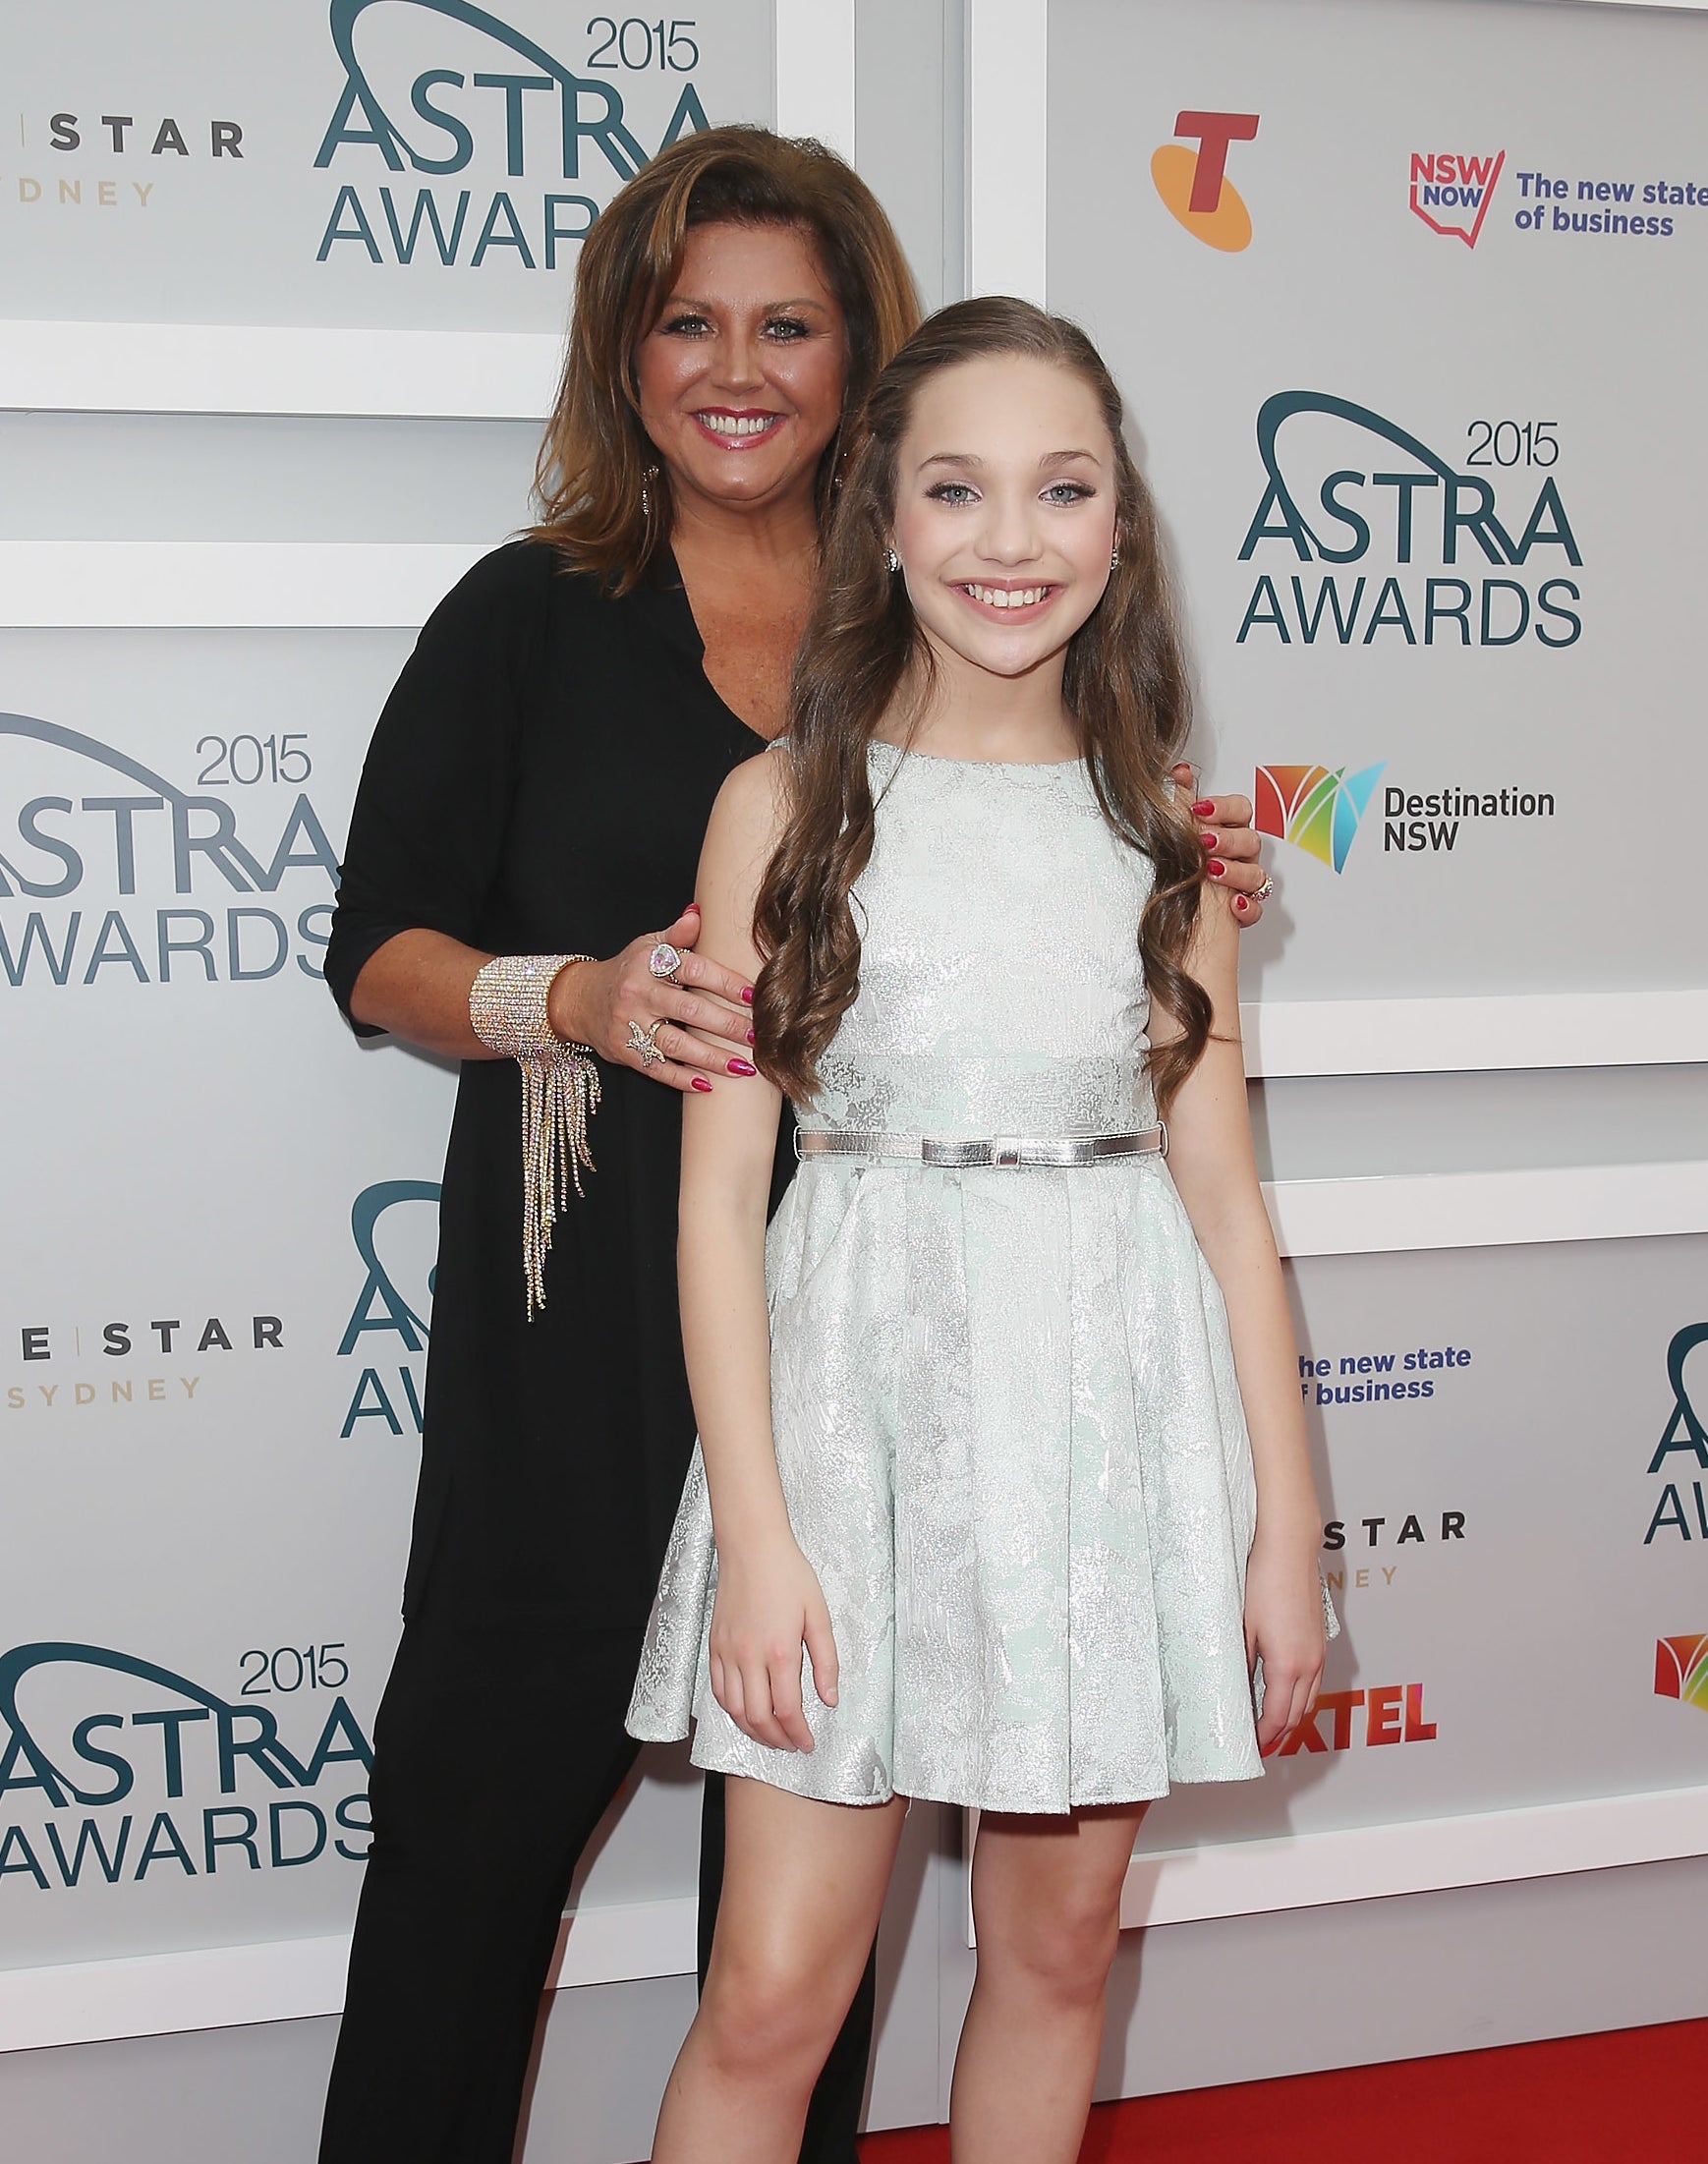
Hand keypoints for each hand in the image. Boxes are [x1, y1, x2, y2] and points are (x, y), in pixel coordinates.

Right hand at [547, 906, 756, 1091]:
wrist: (581, 1000)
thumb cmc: (628, 971)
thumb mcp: (648, 946)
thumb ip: (677, 934)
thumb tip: (698, 914)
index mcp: (650, 963)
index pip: (695, 969)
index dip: (727, 982)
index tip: (755, 996)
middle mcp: (639, 992)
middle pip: (690, 1009)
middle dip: (727, 1024)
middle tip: (757, 1036)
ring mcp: (630, 1024)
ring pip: (676, 1043)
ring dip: (712, 1057)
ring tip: (743, 1067)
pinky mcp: (624, 1052)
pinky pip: (657, 1068)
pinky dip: (682, 1079)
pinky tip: (708, 1085)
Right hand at [707, 1534, 839, 1751]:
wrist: (752, 1547)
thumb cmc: (788, 1575)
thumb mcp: (818, 1615)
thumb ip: (826, 1661)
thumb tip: (830, 1698)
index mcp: (779, 1651)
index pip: (787, 1711)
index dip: (798, 1734)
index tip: (808, 1743)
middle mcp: (748, 1657)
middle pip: (758, 1718)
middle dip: (777, 1740)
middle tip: (791, 1745)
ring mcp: (727, 1653)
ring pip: (734, 1710)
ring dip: (752, 1730)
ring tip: (770, 1735)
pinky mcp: (714, 1646)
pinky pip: (717, 1690)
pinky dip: (731, 1710)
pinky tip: (745, 1712)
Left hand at [1173, 762, 1270, 925]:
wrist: (1173, 904)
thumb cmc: (1183, 862)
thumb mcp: (1179, 829)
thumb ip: (1182, 800)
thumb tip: (1179, 771)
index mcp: (1228, 830)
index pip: (1240, 810)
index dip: (1224, 808)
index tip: (1201, 810)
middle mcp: (1241, 855)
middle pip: (1251, 840)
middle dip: (1228, 840)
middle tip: (1205, 842)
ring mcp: (1245, 882)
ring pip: (1256, 875)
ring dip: (1235, 872)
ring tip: (1212, 871)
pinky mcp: (1244, 910)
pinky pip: (1257, 908)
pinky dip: (1248, 907)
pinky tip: (1234, 904)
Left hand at [1243, 1532, 1327, 1754]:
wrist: (1288, 1549)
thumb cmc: (1263, 1581)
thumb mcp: (1242, 1628)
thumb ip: (1241, 1664)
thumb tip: (1235, 1690)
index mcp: (1288, 1665)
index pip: (1279, 1717)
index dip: (1265, 1737)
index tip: (1252, 1747)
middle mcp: (1310, 1663)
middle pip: (1298, 1714)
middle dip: (1280, 1733)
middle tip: (1259, 1742)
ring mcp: (1319, 1652)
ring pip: (1311, 1699)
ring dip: (1293, 1716)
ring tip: (1271, 1723)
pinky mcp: (1320, 1640)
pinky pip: (1315, 1680)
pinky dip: (1302, 1695)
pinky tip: (1285, 1691)